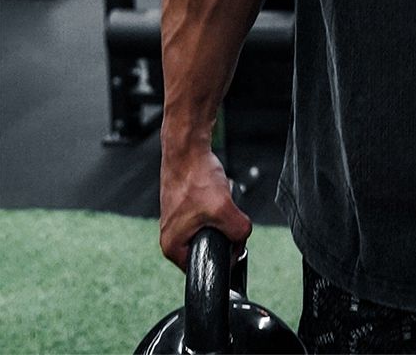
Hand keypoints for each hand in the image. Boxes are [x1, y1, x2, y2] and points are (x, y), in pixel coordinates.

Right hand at [160, 146, 251, 269]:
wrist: (188, 149)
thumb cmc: (194, 177)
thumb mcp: (223, 209)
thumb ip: (238, 231)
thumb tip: (243, 240)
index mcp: (173, 247)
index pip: (205, 266)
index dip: (225, 254)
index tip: (232, 237)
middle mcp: (173, 237)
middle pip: (211, 247)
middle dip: (224, 232)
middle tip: (224, 212)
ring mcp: (179, 221)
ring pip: (213, 229)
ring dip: (222, 216)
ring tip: (217, 200)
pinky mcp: (186, 207)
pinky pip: (210, 215)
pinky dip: (218, 205)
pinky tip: (216, 192)